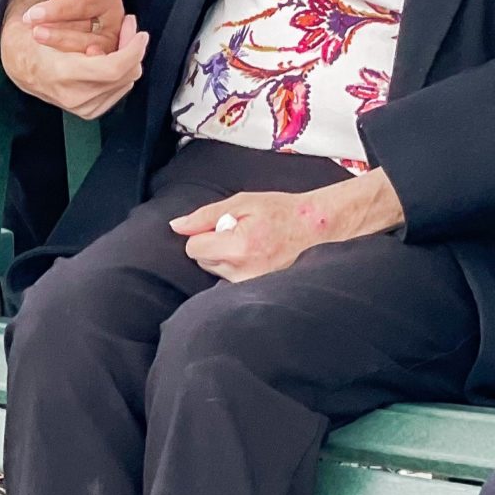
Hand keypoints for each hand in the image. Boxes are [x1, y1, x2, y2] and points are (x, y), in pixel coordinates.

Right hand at [0, 0, 148, 118]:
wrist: (18, 62)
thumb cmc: (31, 34)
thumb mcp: (50, 6)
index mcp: (61, 72)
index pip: (113, 69)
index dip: (133, 50)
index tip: (140, 32)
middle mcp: (72, 95)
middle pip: (124, 75)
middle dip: (132, 48)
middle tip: (128, 25)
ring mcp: (81, 106)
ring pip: (125, 82)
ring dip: (128, 58)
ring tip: (119, 36)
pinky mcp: (88, 110)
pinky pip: (118, 90)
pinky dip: (121, 72)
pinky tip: (111, 55)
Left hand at [171, 171, 404, 283]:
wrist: (319, 229)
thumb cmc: (283, 212)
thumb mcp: (244, 202)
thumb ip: (206, 215)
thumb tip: (176, 226)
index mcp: (237, 246)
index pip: (193, 248)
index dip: (204, 233)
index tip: (223, 226)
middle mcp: (242, 272)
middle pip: (203, 261)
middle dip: (215, 245)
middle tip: (242, 232)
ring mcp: (250, 286)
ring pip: (217, 271)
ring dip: (227, 257)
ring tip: (253, 244)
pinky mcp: (256, 292)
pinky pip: (232, 280)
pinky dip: (239, 268)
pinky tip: (258, 257)